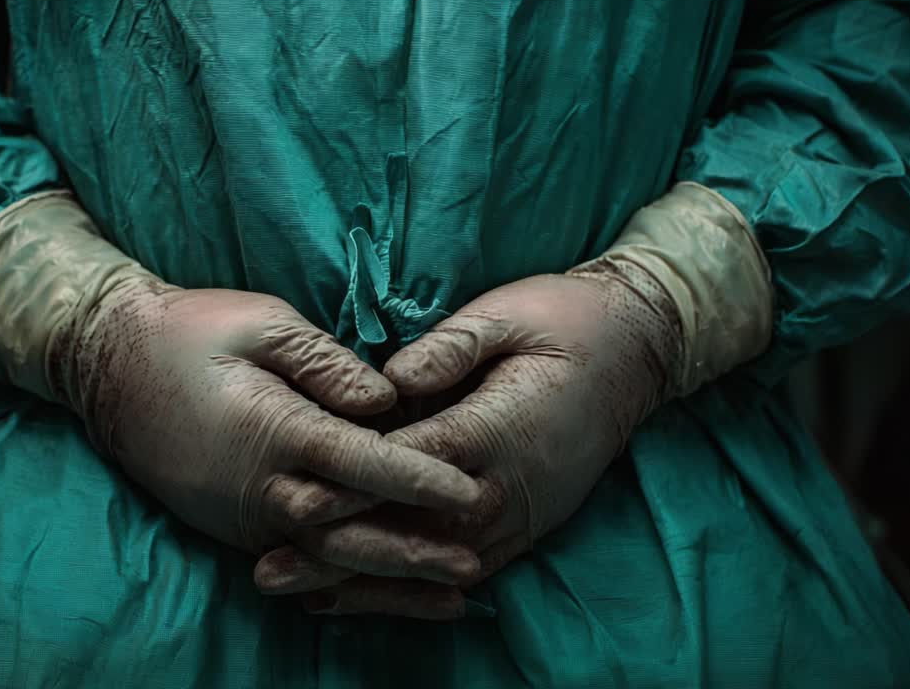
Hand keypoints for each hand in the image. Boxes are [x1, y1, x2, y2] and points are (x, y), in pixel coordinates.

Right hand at [64, 281, 483, 580]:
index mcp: (273, 429)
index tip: (468, 493)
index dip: (419, 480)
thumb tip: (386, 402)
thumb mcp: (263, 324)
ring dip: (387, 583)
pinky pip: (296, 564)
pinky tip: (380, 595)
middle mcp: (259, 486)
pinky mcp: (231, 527)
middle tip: (474, 563)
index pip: (362, 464)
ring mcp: (241, 516)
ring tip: (448, 598)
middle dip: (414, 551)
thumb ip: (326, 364)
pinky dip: (342, 584)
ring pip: (325, 563)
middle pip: (349, 533)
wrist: (106, 365)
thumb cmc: (190, 331)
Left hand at [254, 264, 681, 616]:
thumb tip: (387, 383)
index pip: (410, 466)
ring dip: (370, 585)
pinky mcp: (530, 526)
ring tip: (303, 597)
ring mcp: (524, 513)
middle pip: (414, 532)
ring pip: (437, 566)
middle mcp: (510, 484)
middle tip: (272, 570)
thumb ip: (447, 349)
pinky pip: (468, 569)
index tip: (294, 501)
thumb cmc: (563, 321)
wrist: (637, 349)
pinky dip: (416, 588)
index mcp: (498, 426)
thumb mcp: (504, 314)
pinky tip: (370, 596)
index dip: (349, 486)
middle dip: (341, 554)